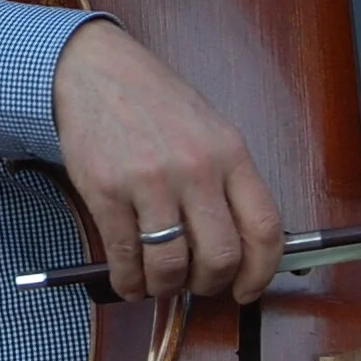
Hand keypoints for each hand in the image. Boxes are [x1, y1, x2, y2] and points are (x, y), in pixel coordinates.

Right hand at [51, 21, 285, 304]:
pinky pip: (124, 257)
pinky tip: (127, 279)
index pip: (264, 229)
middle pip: (220, 257)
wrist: (95, 70)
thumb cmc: (154, 102)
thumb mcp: (209, 131)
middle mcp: (195, 168)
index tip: (247, 289)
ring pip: (170, 265)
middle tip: (197, 284)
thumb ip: (229, 182)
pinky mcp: (107, 192)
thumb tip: (241, 246)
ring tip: (158, 282)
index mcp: (230, 153)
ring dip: (165, 287)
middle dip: (209, 285)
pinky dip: (127, 281)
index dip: (260, 273)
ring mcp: (149, 181)